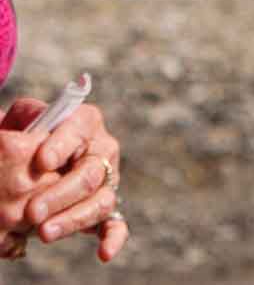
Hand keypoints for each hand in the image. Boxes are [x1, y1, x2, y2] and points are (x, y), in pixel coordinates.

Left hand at [0, 98, 127, 262]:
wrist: (27, 162)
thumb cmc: (22, 136)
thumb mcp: (21, 120)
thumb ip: (25, 118)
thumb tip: (30, 128)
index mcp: (83, 122)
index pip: (78, 130)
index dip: (62, 145)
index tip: (41, 161)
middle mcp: (101, 149)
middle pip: (89, 173)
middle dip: (61, 194)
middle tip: (32, 212)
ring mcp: (106, 180)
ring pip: (101, 201)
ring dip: (74, 219)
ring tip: (44, 234)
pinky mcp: (102, 206)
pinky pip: (115, 223)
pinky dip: (113, 237)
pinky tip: (104, 253)